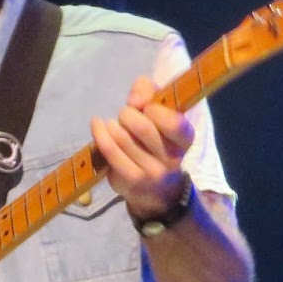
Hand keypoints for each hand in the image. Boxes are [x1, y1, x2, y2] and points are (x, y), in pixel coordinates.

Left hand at [90, 76, 195, 219]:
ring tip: (113, 125)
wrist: (157, 189)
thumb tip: (134, 100)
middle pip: (143, 127)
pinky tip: (97, 125)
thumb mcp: (161, 112)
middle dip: (128, 114)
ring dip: (112, 124)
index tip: (145, 107)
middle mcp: (172, 159)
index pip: (173, 122)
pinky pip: (109, 152)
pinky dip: (99, 133)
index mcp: (185, 139)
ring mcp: (150, 174)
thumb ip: (149, 92)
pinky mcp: (129, 182)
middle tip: (125, 116)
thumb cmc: (157, 140)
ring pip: (122, 138)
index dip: (154, 109)